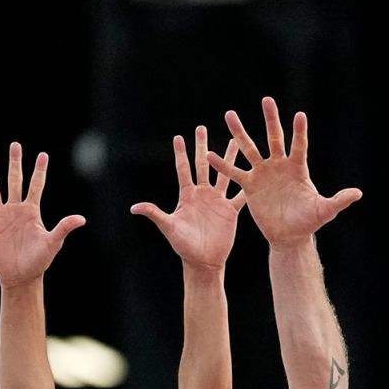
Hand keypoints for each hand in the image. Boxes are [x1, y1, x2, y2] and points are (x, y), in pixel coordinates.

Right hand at [0, 143, 85, 288]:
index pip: (36, 186)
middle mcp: (15, 210)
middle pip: (14, 181)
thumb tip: (82, 219)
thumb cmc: (39, 260)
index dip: (39, 171)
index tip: (43, 154)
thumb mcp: (53, 243)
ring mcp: (0, 218)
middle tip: (15, 145)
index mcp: (31, 211)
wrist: (22, 276)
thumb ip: (63, 228)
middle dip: (15, 164)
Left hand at [131, 126, 245, 272]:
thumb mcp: (169, 227)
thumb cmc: (183, 246)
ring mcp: (217, 201)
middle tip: (203, 128)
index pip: (183, 169)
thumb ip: (155, 214)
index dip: (181, 153)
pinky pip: (240, 195)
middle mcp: (203, 194)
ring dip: (228, 157)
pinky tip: (254, 172)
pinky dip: (246, 185)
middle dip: (203, 146)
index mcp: (187, 195)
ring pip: (224, 173)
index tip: (179, 137)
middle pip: (203, 165)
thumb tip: (134, 208)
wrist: (203, 261)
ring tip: (234, 141)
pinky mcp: (230, 211)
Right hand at [207, 97, 360, 247]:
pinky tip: (211, 154)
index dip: (299, 132)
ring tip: (230, 115)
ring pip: (250, 149)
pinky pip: (235, 173)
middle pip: (274, 138)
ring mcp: (263, 173)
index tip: (300, 115)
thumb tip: (357, 193)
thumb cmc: (308, 222)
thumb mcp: (324, 211)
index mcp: (298, 169)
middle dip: (270, 119)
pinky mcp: (250, 185)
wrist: (289, 235)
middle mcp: (280, 166)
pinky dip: (224, 165)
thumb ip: (338, 201)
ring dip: (240, 133)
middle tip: (266, 100)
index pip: (299, 145)